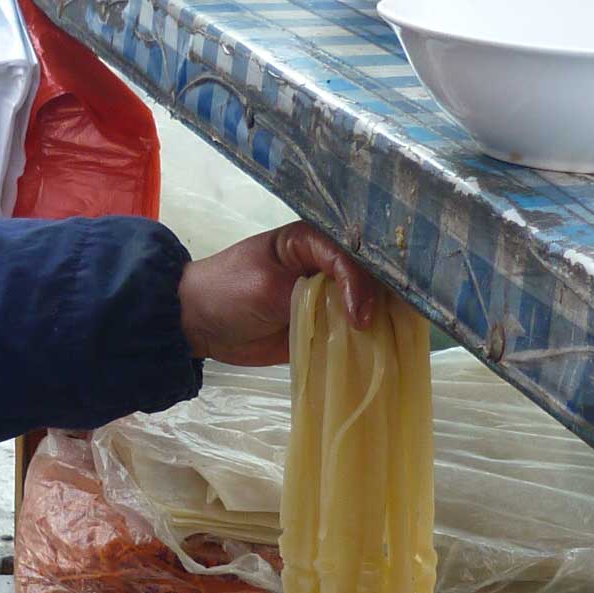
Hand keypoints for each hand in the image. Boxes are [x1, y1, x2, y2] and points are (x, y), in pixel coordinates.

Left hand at [177, 223, 378, 366]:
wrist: (199, 325)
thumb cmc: (227, 292)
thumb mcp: (267, 287)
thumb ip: (309, 295)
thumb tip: (354, 315)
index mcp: (313, 240)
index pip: (351, 255)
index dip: (360, 283)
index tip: (358, 315)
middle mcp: (327, 265)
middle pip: (370, 278)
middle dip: (382, 300)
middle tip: (393, 326)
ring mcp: (328, 297)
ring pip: (367, 305)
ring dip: (379, 322)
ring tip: (391, 341)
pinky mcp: (324, 326)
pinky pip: (351, 333)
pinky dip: (364, 342)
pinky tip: (381, 352)